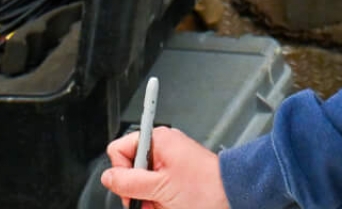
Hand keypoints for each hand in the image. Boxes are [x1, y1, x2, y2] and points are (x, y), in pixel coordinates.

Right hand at [101, 127, 224, 208]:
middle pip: (130, 172)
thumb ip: (129, 181)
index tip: (133, 187)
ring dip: (149, 201)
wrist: (233, 196)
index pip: (119, 150)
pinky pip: (155, 193)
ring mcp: (168, 166)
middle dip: (137, 192)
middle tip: (151, 200)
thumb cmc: (206, 187)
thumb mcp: (160, 187)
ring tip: (166, 204)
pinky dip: (159, 204)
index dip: (121, 171)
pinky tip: (170, 206)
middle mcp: (162, 149)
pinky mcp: (174, 180)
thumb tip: (108, 177)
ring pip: (142, 187)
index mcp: (157, 140)